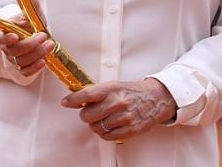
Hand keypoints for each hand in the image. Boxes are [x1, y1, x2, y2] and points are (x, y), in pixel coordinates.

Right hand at [0, 0, 51, 76]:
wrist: (34, 37)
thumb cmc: (31, 24)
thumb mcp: (31, 12)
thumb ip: (30, 2)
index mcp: (6, 33)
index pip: (2, 38)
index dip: (7, 39)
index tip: (16, 36)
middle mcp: (8, 47)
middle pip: (15, 50)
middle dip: (30, 44)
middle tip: (44, 36)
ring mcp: (14, 58)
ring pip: (22, 61)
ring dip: (37, 54)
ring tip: (50, 45)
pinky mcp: (22, 67)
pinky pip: (25, 72)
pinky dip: (34, 68)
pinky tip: (43, 61)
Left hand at [61, 78, 177, 142]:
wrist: (155, 98)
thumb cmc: (132, 92)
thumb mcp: (113, 85)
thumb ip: (96, 92)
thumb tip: (75, 99)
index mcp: (112, 89)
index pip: (86, 95)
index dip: (73, 100)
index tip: (66, 102)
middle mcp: (118, 103)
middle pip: (88, 115)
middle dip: (85, 115)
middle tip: (90, 112)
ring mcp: (125, 117)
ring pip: (97, 127)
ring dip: (95, 125)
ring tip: (102, 119)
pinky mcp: (131, 129)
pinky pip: (108, 136)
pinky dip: (104, 133)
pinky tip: (108, 126)